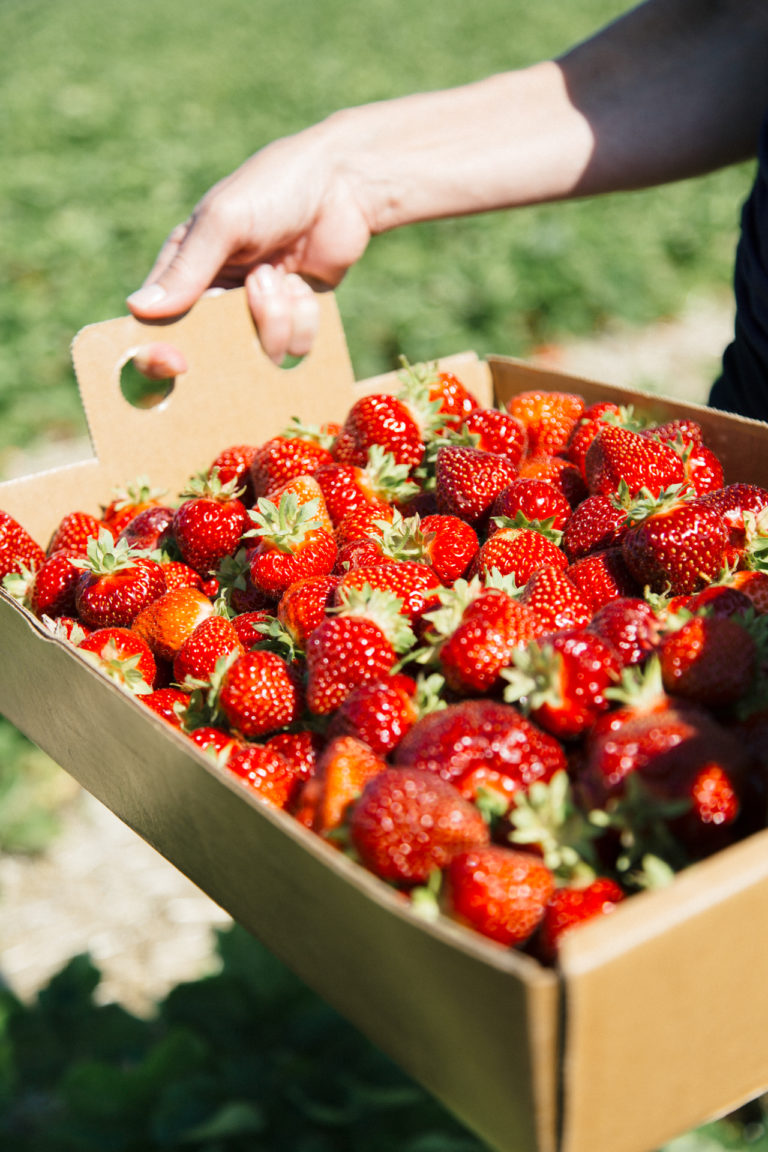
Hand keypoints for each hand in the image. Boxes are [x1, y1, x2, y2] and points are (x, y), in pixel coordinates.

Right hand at [126, 121, 373, 364]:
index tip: (176, 364)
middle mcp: (218, 300)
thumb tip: (138, 309)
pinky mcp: (296, 323)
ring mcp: (258, 315)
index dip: (161, 352)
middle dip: (242, 323)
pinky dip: (305, 316)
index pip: (159, 324)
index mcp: (186, 272)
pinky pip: (296, 349)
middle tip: (262, 280)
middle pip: (215, 351)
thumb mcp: (223, 221)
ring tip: (283, 272)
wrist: (343, 186)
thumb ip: (186, 268)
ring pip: (261, 353)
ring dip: (278, 314)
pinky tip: (304, 283)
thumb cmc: (274, 188)